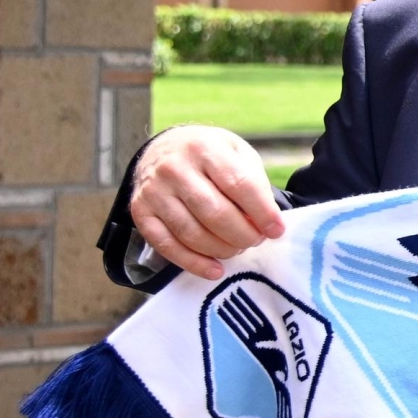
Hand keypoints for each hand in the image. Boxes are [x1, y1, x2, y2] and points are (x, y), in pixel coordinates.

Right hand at [129, 125, 284, 279]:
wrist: (163, 148)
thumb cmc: (210, 154)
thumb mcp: (237, 152)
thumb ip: (253, 183)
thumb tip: (266, 222)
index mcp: (205, 148)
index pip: (239, 185)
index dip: (262, 212)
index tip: (277, 230)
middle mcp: (175, 168)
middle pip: (215, 213)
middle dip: (243, 234)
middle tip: (256, 240)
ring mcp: (154, 191)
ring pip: (192, 233)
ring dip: (222, 249)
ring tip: (238, 248)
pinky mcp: (140, 212)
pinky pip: (167, 246)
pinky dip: (194, 263)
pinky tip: (215, 269)